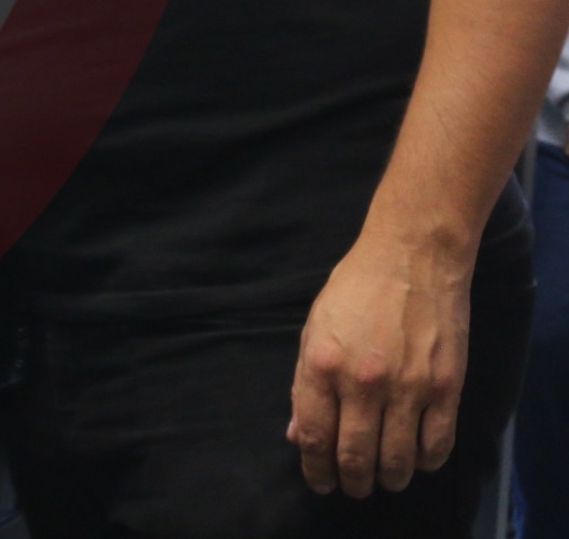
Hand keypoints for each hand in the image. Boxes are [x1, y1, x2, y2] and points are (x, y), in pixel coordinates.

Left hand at [287, 226, 474, 496]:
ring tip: (386, 478)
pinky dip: (427, 461)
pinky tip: (419, 460)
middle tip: (354, 487)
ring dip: (390, 478)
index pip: (314, 436)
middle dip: (352, 481)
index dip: (315, 468)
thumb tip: (298, 434)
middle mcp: (363, 382)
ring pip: (398, 459)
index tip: (320, 481)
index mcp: (322, 365)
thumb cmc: (355, 288)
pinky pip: (437, 444)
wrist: (412, 258)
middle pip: (356, 456)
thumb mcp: (314, 330)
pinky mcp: (446, 388)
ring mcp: (408, 387)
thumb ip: (305, 384)